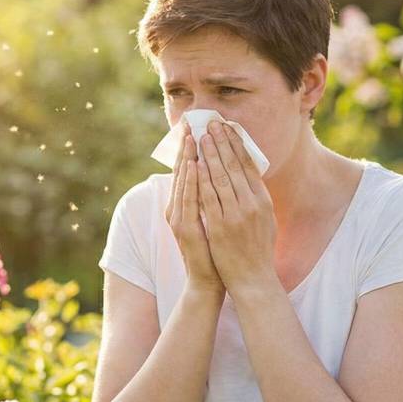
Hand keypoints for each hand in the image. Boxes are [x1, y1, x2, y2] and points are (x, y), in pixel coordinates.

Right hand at [164, 127, 223, 294]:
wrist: (211, 280)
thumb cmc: (217, 249)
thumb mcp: (215, 217)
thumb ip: (213, 196)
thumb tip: (223, 173)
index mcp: (185, 203)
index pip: (189, 168)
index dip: (192, 146)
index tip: (198, 124)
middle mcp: (179, 207)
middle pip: (183, 170)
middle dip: (188, 145)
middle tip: (192, 121)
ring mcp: (180, 217)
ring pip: (183, 182)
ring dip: (188, 157)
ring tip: (192, 135)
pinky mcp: (185, 228)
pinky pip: (189, 200)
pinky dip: (191, 182)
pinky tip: (195, 165)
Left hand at [195, 121, 277, 293]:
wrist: (253, 279)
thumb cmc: (258, 249)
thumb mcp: (265, 220)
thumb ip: (257, 198)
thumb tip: (250, 176)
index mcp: (264, 201)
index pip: (250, 165)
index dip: (238, 144)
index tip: (228, 127)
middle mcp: (253, 205)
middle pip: (235, 166)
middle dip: (222, 142)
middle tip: (211, 123)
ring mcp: (236, 215)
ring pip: (221, 177)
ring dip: (210, 154)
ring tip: (201, 136)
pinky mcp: (220, 226)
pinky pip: (209, 197)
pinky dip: (202, 178)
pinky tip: (195, 164)